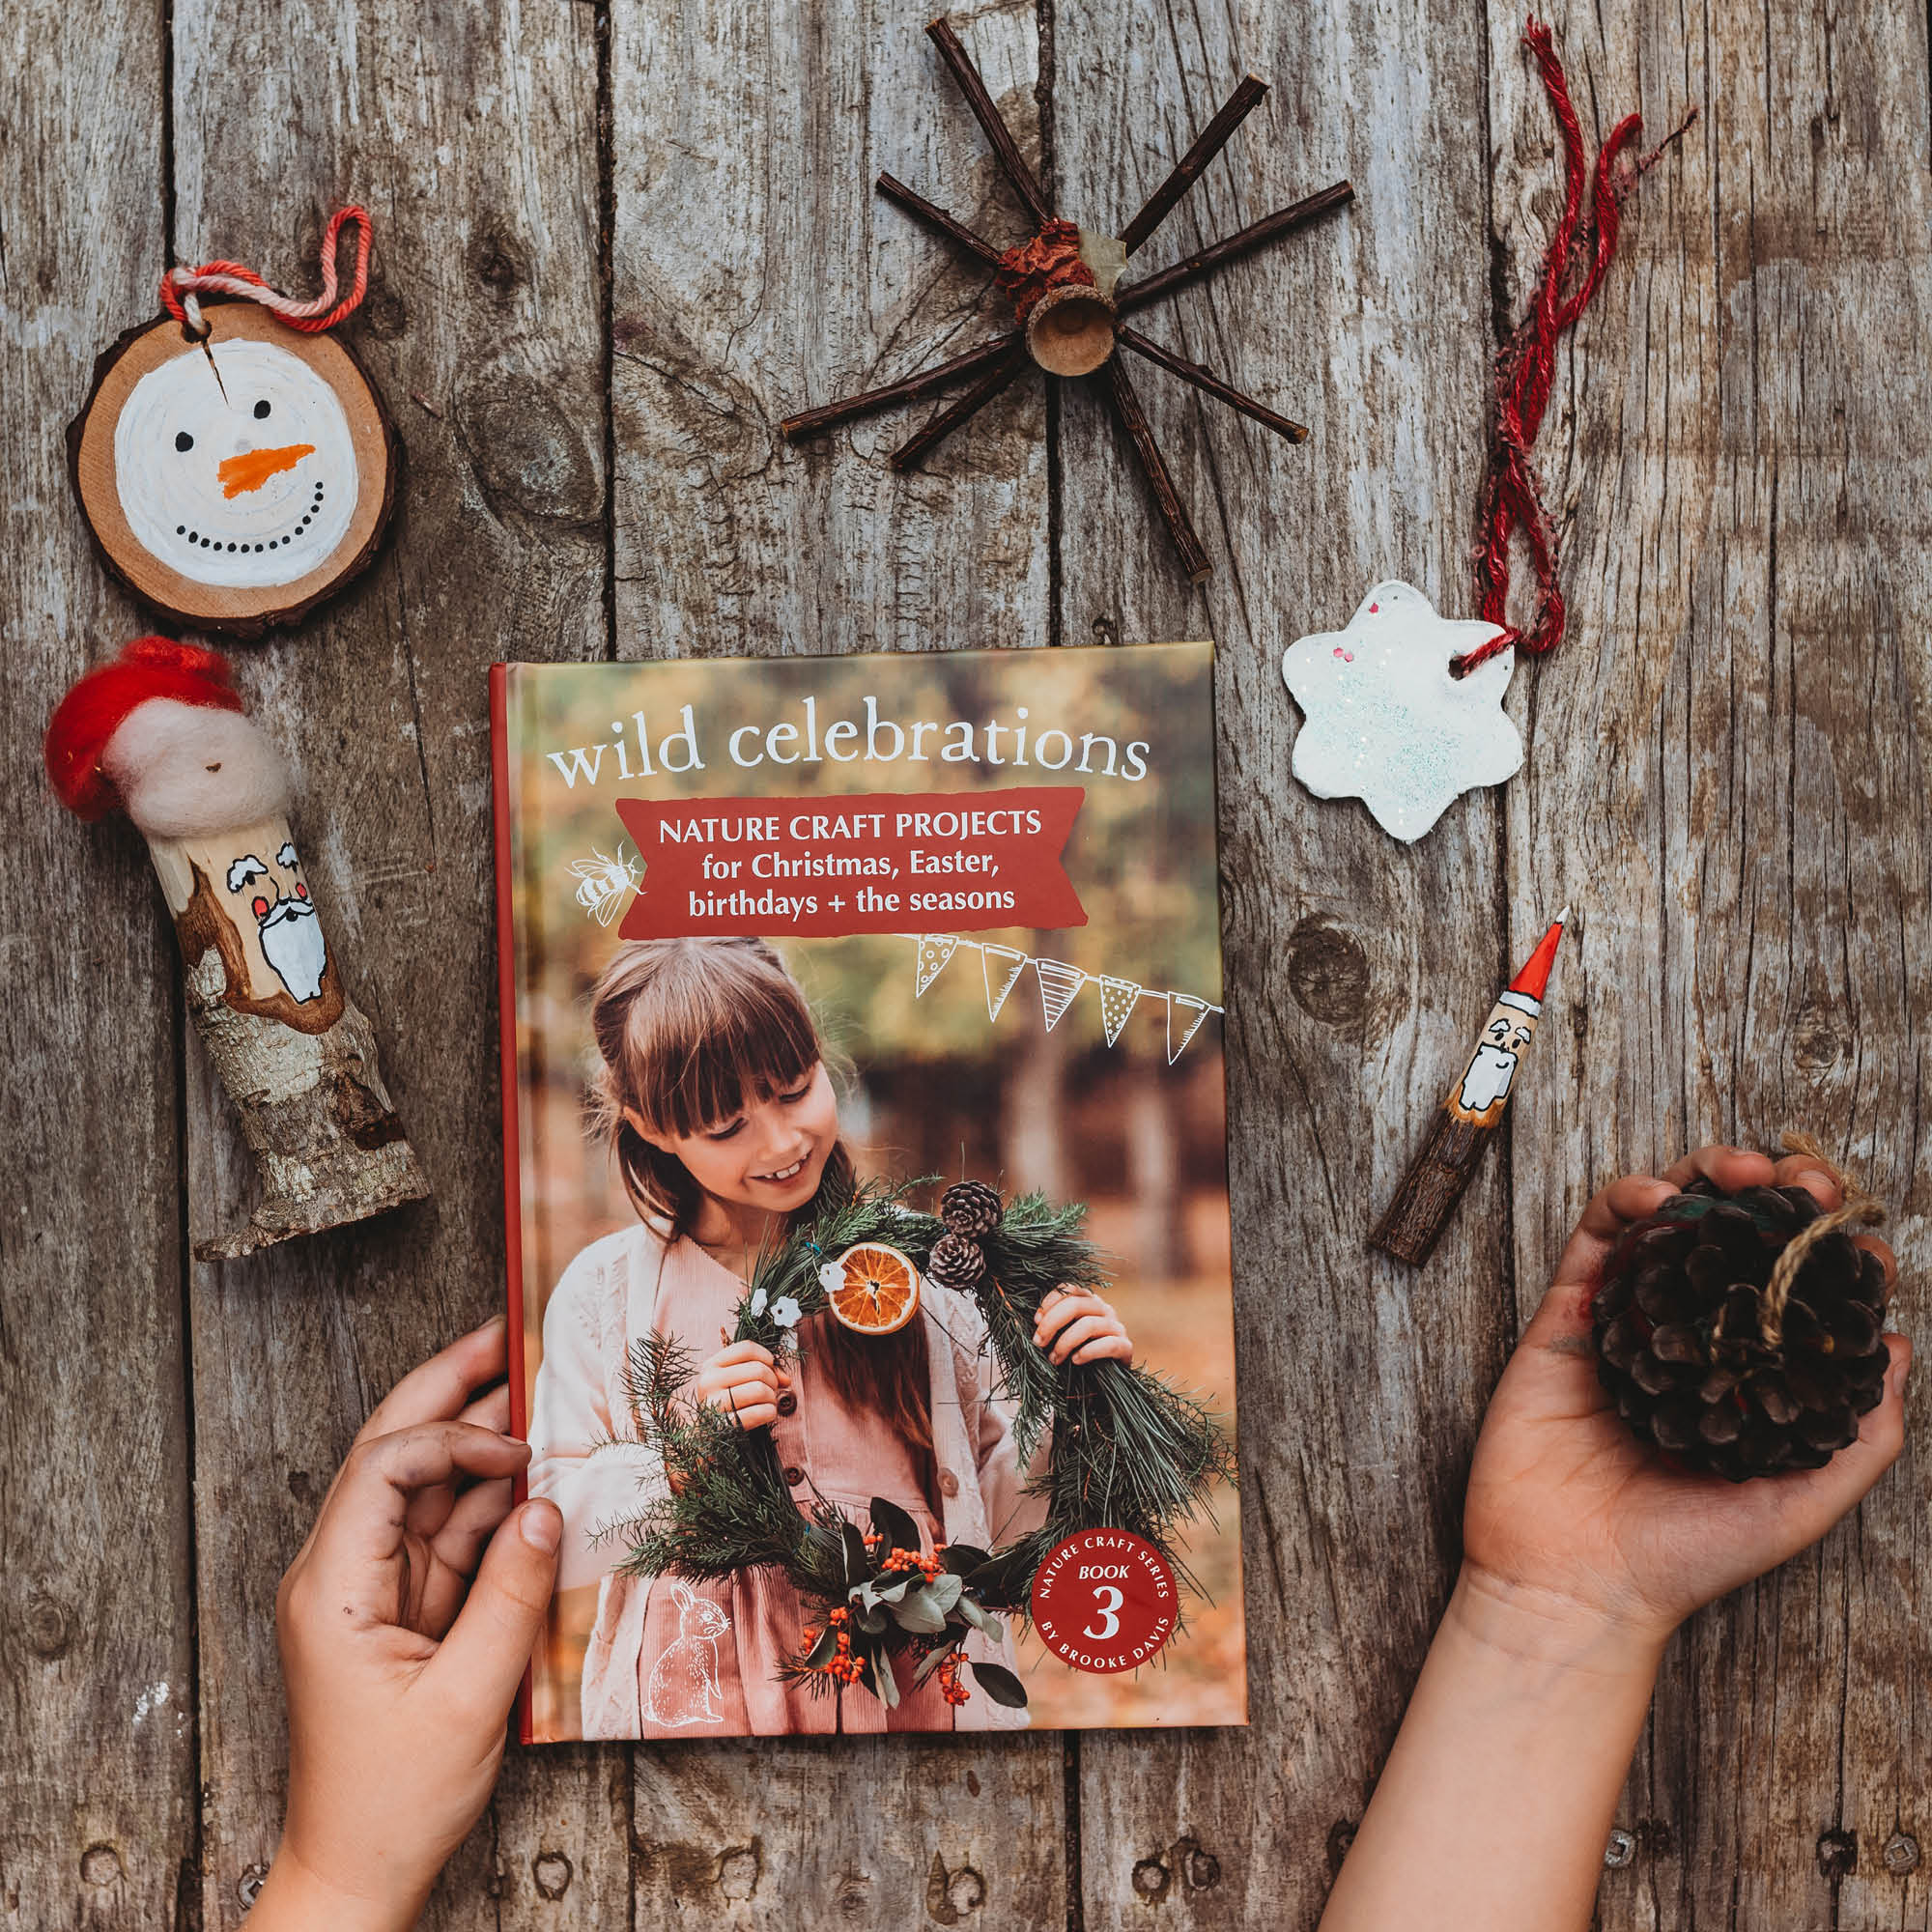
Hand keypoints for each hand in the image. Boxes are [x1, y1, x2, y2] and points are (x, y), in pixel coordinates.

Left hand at [249, 1317, 561, 1931]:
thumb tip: (547, 1509)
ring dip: (480, 1446)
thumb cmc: (391, 1802)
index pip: (383, 1466)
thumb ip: (511, 1599)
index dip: (453, 1437)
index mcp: (331, 1587)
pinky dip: (491, 1506)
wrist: (357, 1874)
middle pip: (392, 1452)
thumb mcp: (467, 1703)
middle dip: (450, 1390)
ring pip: (424, 1488)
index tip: (521, 1447)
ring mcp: (372, 1590)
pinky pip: (448, 1537)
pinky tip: (535, 1482)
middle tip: (510, 1335)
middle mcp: (342, 1573)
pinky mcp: (403, 1612)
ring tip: (541, 1398)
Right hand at [693, 1336, 790, 1428]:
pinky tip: (766, 1414)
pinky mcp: (723, 1425)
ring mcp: (714, 1404)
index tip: (770, 1367)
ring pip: (760, 1389)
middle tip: (770, 1390)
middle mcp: (708, 1381)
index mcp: (711, 1366)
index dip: (766, 1356)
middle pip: (758, 1369)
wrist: (707, 1436)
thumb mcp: (737, 1381)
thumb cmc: (728, 1403)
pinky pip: (759, 1412)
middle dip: (772, 1380)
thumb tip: (786, 1379)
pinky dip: (770, 1412)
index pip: (746, 1348)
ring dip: (771, 1398)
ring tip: (767, 1402)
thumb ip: (763, 1371)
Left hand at [1034, 1284, 1132, 1364]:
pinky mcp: (1125, 1347)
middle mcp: (1104, 1309)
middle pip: (1076, 1305)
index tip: (1036, 1320)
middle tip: (1038, 1342)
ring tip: (1054, 1359)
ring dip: (1065, 1342)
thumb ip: (1045, 1324)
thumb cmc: (1071, 1358)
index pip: (1069, 1288)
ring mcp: (1117, 1327)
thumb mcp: (1056, 1338)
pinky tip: (1075, 1361)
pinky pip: (1108, 1344)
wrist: (1095, 1388)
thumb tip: (1026, 1312)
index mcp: (1087, 1302)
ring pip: (1089, 1324)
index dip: (1050, 1301)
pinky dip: (1088, 1352)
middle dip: (1052, 1323)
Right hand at [1462, 1145, 1908, 1653]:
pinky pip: (1594, 1239)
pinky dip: (1627, 1200)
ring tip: (1743, 1167)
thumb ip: (1863, 1432)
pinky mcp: (1566, 1315)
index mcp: (1741, 1372)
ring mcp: (1624, 1318)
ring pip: (1663, 1217)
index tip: (1853, 1224)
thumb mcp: (1805, 1501)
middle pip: (1727, 1234)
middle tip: (1805, 1178)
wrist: (1580, 1582)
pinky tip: (1665, 1196)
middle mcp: (1685, 1335)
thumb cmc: (1688, 1557)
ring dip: (1703, 1172)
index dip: (1821, 1243)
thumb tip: (1893, 1341)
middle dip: (1770, 1189)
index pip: (1786, 1284)